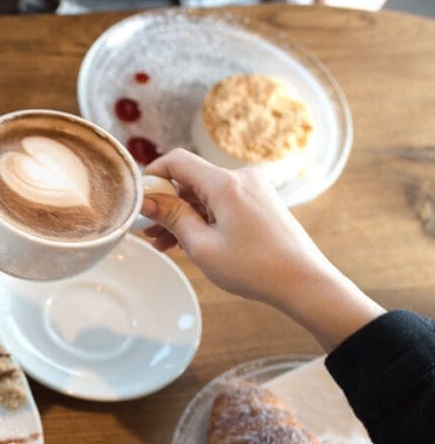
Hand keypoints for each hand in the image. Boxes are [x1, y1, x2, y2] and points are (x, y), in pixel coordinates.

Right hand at [140, 149, 383, 348]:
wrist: (304, 282)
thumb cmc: (255, 268)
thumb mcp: (202, 246)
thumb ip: (172, 217)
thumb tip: (146, 200)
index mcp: (225, 184)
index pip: (177, 160)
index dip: (152, 176)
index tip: (139, 200)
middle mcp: (240, 178)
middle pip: (190, 179)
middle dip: (166, 203)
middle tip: (147, 232)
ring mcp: (252, 189)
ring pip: (204, 194)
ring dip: (183, 215)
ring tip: (164, 244)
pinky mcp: (258, 201)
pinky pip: (221, 202)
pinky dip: (203, 218)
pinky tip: (189, 241)